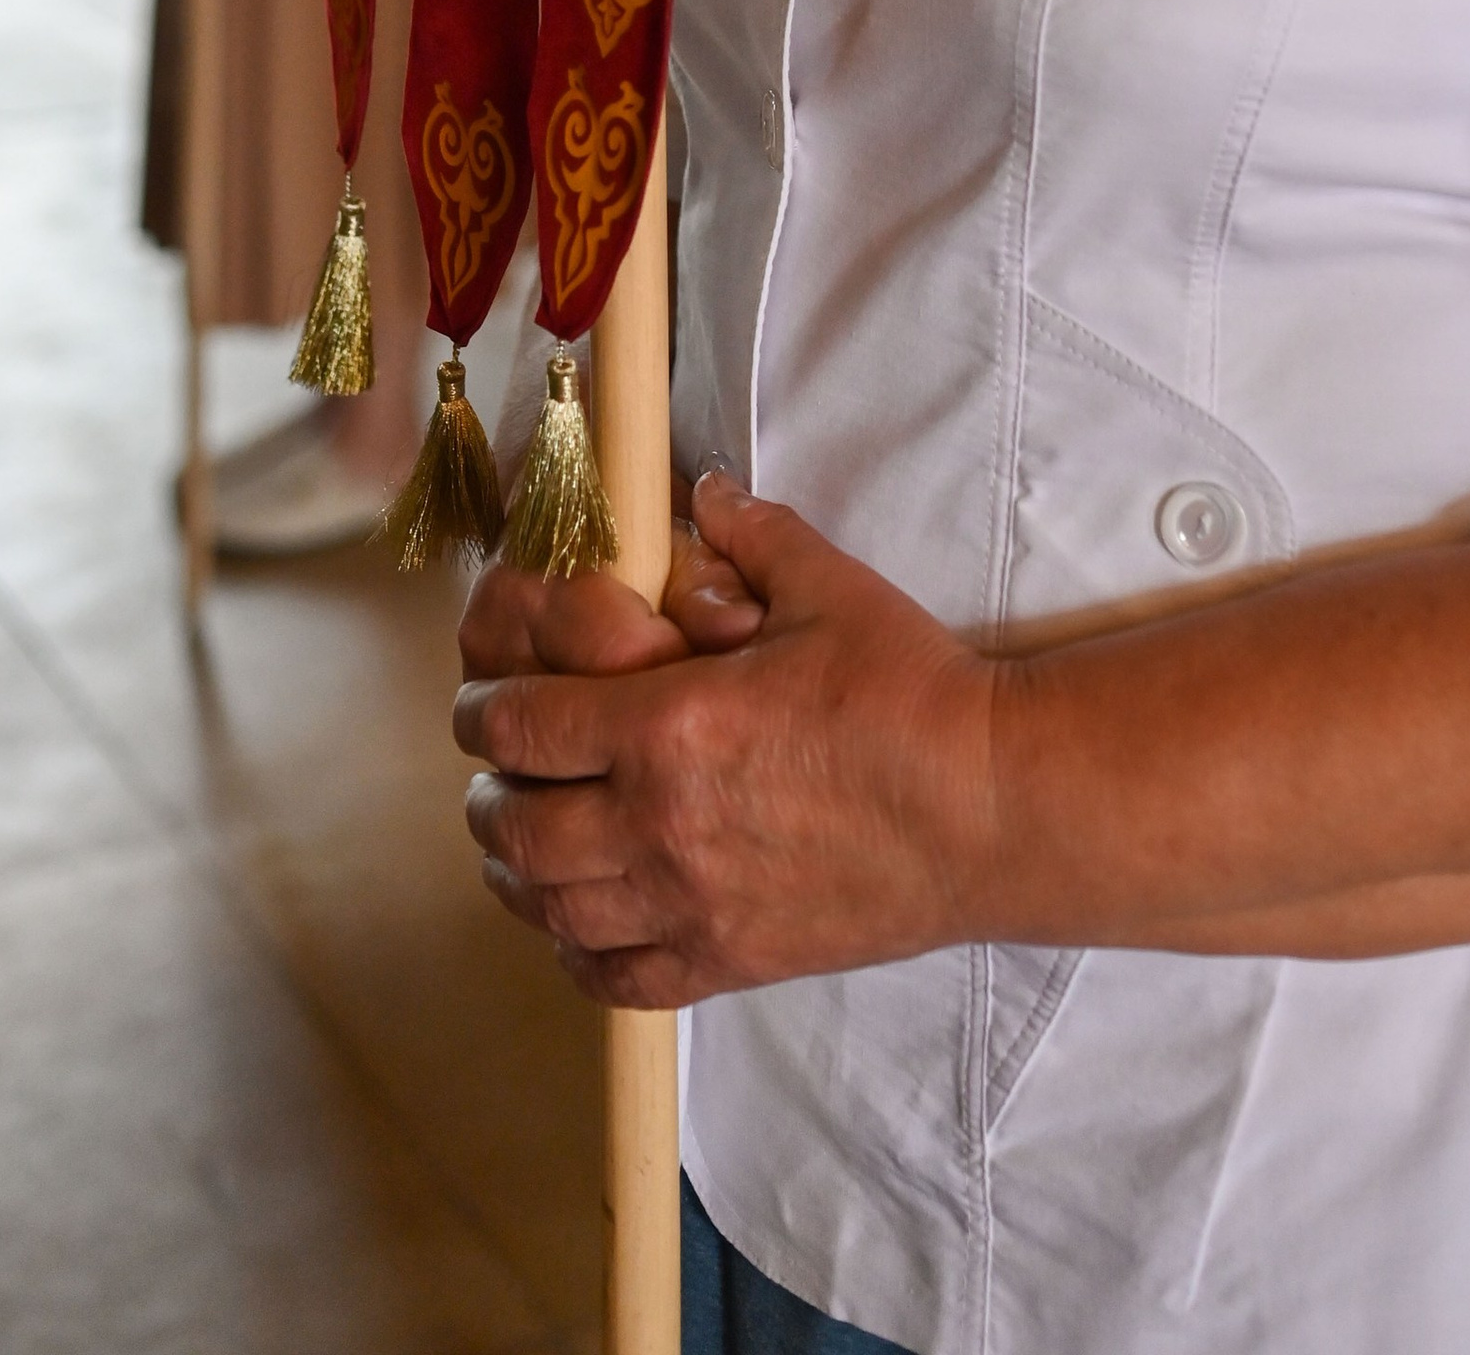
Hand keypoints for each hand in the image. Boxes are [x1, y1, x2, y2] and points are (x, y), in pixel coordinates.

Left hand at [455, 473, 993, 1008]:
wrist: (987, 808)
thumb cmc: (910, 695)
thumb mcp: (828, 588)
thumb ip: (751, 536)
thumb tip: (706, 493)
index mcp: (669, 723)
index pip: (522, 725)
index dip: (484, 712)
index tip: (483, 705)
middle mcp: (659, 823)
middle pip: (516, 825)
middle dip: (489, 794)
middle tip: (499, 773)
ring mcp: (689, 904)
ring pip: (549, 906)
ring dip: (518, 873)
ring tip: (524, 844)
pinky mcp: (727, 960)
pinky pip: (614, 977)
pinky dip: (577, 953)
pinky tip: (582, 924)